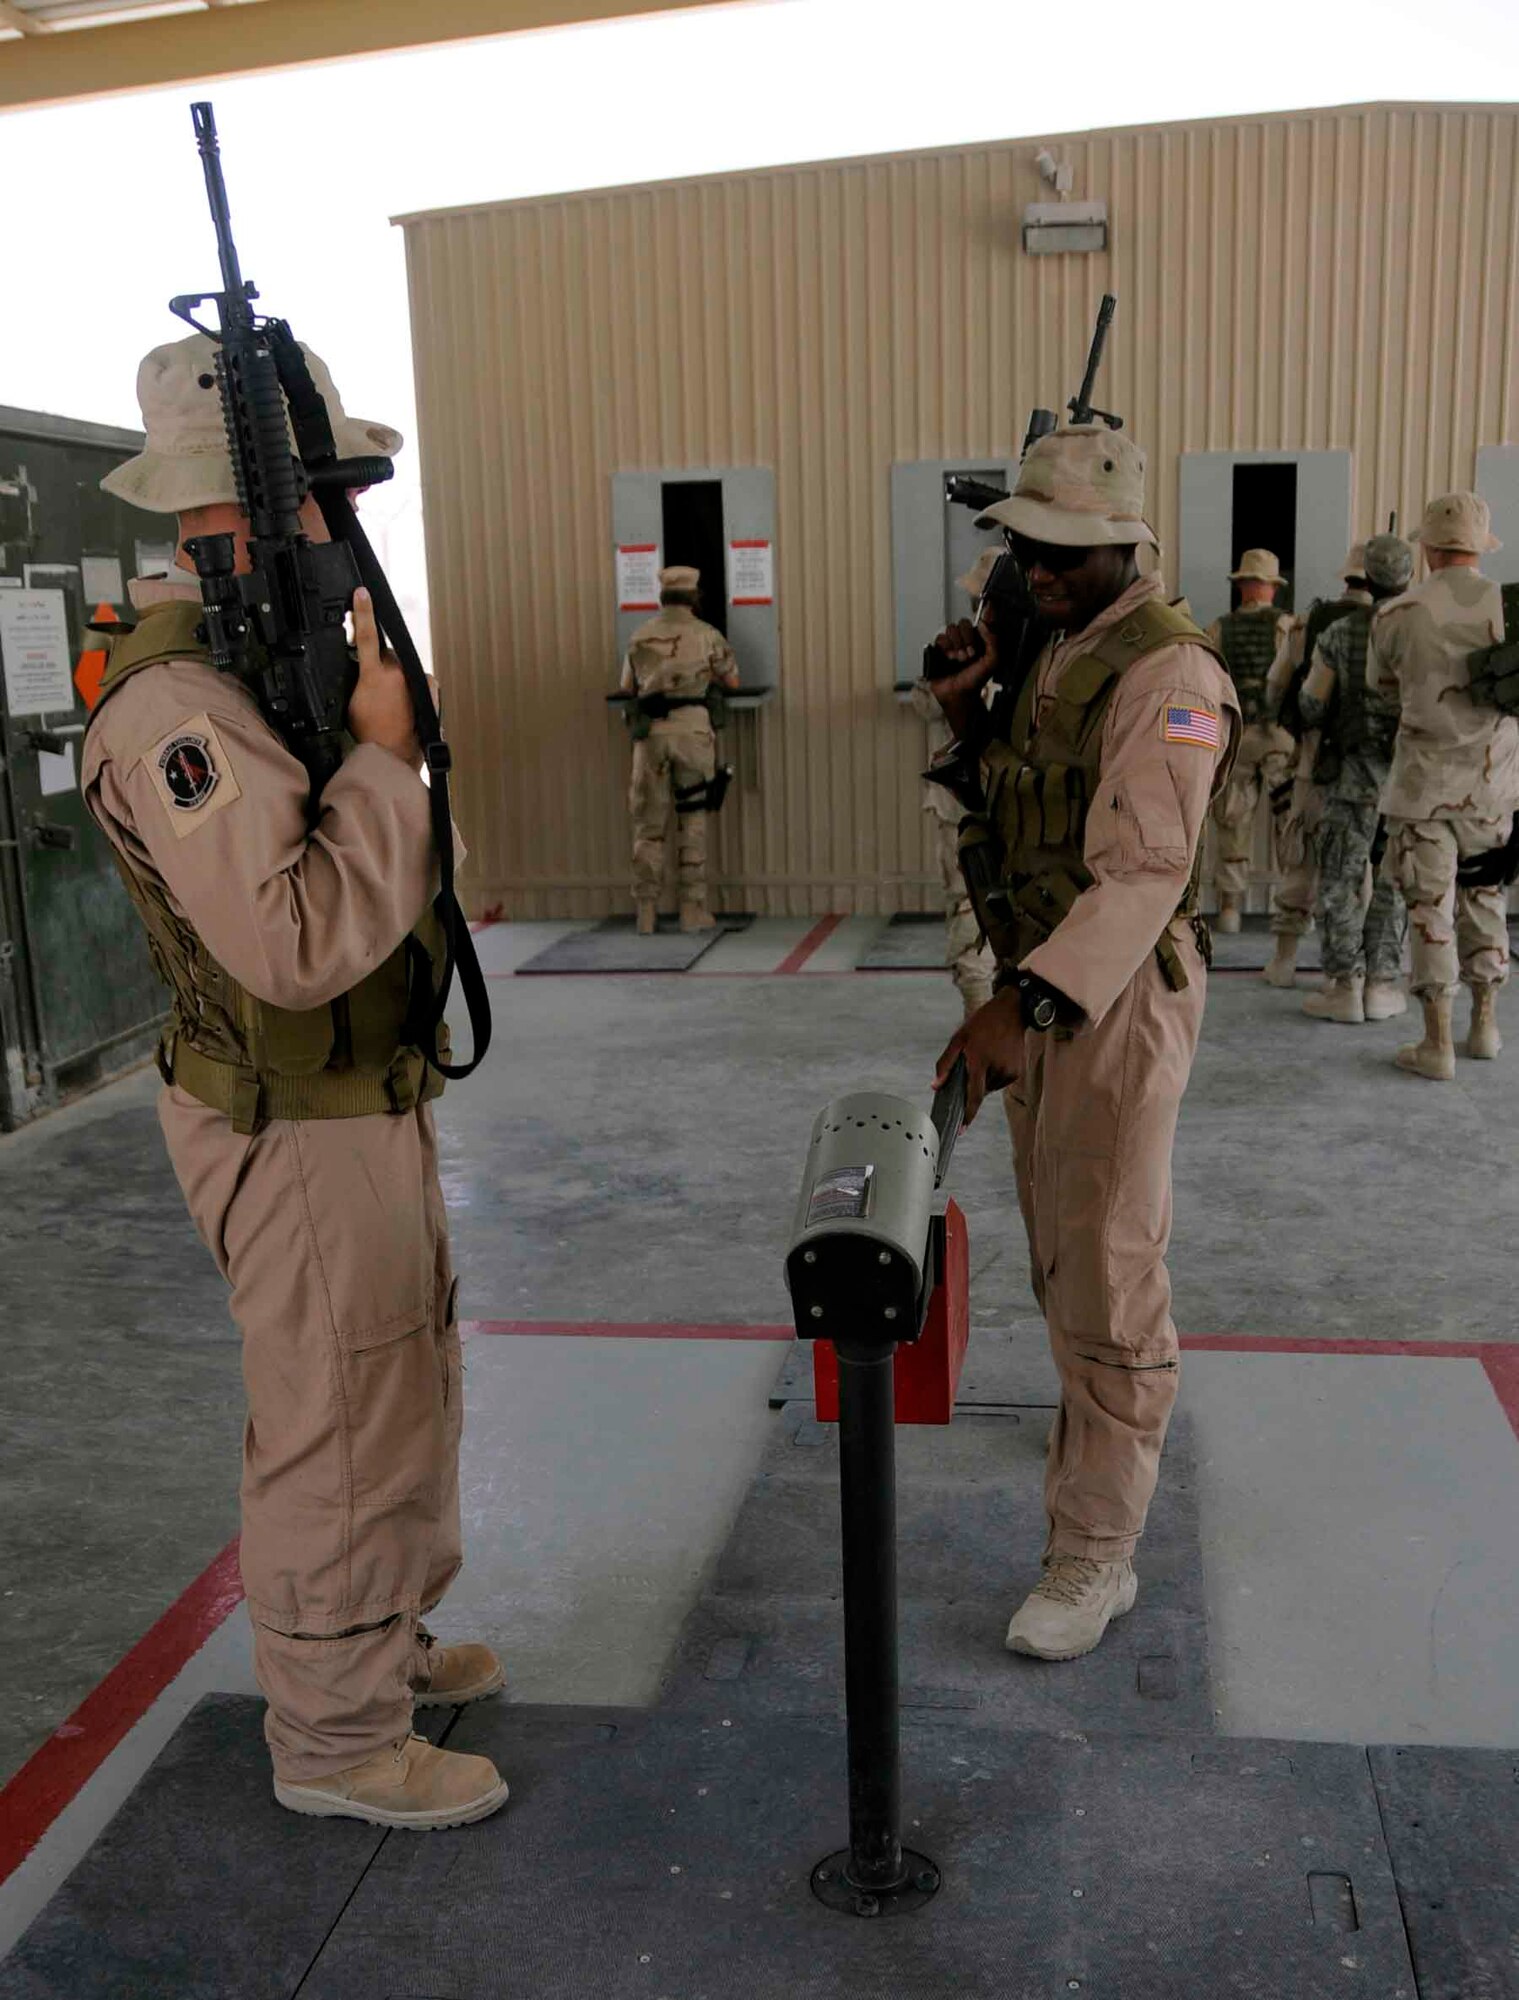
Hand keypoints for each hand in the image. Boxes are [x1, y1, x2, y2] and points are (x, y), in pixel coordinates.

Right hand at [346, 588, 420, 766]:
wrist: (395, 753)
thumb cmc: (371, 733)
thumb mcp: (351, 702)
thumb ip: (357, 678)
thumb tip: (360, 666)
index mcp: (373, 674)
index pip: (365, 635)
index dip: (363, 612)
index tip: (362, 592)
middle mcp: (397, 673)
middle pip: (385, 655)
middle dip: (379, 664)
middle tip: (375, 690)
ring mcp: (415, 680)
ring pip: (401, 667)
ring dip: (396, 677)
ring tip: (391, 703)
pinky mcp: (429, 687)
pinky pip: (415, 677)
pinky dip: (410, 685)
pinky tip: (405, 702)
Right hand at [928, 617, 998, 738]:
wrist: (958, 694)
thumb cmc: (975, 681)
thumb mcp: (992, 662)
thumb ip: (993, 641)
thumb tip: (983, 624)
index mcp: (980, 640)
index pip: (981, 620)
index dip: (985, 612)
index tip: (988, 606)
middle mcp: (966, 640)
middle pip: (964, 623)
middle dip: (967, 638)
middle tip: (969, 654)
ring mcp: (952, 643)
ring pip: (951, 629)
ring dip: (956, 644)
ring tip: (958, 659)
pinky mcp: (938, 649)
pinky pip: (940, 637)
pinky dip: (945, 647)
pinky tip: (949, 658)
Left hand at [933, 986, 1023, 1123]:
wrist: (1012, 1011)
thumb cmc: (981, 1024)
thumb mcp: (958, 1039)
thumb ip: (945, 1064)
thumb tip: (936, 1086)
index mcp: (980, 1061)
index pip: (974, 1096)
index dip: (967, 1115)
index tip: (961, 1130)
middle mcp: (997, 1069)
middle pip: (980, 1091)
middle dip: (972, 1085)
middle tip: (971, 1063)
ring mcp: (1009, 1072)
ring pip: (989, 1087)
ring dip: (983, 1079)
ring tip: (984, 1056)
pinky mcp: (1017, 1072)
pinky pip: (999, 1082)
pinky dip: (993, 1075)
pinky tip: (993, 1057)